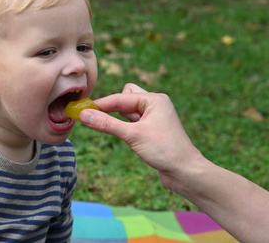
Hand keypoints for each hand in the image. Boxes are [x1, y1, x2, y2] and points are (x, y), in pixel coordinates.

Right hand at [79, 84, 202, 186]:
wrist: (186, 172)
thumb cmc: (165, 150)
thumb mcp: (132, 135)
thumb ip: (107, 124)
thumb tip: (84, 115)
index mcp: (155, 100)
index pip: (121, 97)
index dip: (101, 104)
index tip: (82, 109)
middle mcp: (155, 105)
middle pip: (125, 97)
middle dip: (112, 106)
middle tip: (96, 116)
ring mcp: (154, 118)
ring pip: (128, 110)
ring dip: (117, 117)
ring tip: (104, 125)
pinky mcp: (152, 130)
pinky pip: (132, 121)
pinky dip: (123, 125)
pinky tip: (118, 133)